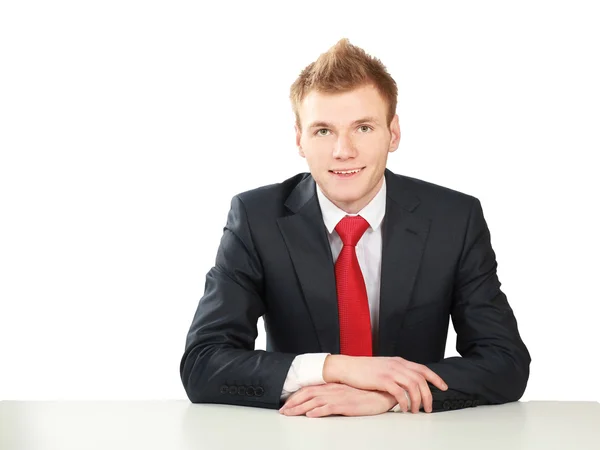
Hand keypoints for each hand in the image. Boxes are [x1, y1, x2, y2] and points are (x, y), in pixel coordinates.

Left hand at [279, 383, 396, 417]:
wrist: (380, 393)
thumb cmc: (363, 394)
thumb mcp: (345, 392)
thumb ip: (332, 394)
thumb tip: (319, 401)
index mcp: (331, 386)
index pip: (308, 390)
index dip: (296, 397)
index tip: (286, 404)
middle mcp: (332, 390)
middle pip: (307, 395)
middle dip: (293, 403)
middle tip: (283, 411)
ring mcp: (338, 397)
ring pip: (314, 402)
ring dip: (300, 408)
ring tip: (290, 414)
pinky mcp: (345, 405)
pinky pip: (329, 408)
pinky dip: (318, 411)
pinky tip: (310, 415)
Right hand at [323, 355, 447, 413]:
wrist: (347, 367)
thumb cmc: (364, 369)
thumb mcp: (384, 366)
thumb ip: (397, 372)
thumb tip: (409, 384)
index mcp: (399, 361)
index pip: (423, 369)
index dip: (435, 378)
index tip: (444, 387)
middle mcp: (397, 364)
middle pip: (421, 379)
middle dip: (428, 395)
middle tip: (428, 408)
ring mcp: (390, 371)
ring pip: (413, 386)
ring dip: (417, 400)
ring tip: (416, 411)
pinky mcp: (382, 379)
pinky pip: (400, 392)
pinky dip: (405, 402)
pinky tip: (404, 408)